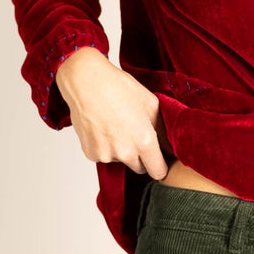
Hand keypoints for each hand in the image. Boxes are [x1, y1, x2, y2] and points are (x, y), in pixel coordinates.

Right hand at [55, 46, 169, 178]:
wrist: (85, 81)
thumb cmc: (117, 87)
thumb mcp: (150, 103)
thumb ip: (162, 130)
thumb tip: (168, 147)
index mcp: (144, 141)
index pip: (158, 172)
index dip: (160, 166)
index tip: (159, 160)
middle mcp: (125, 152)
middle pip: (139, 168)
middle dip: (140, 157)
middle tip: (134, 134)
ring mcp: (105, 155)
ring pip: (120, 161)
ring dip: (121, 150)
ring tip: (115, 125)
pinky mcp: (90, 153)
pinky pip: (104, 156)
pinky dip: (105, 147)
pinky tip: (103, 128)